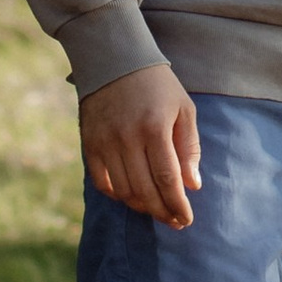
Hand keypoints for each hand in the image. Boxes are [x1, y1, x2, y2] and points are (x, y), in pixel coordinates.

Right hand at [79, 61, 200, 227]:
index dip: (177, 205)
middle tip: (174, 222)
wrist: (114, 59)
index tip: (186, 219)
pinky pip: (102, 182)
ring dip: (142, 207)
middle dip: (162, 212)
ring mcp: (105, 142)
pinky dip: (117, 195)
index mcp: (154, 128)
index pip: (167, 179)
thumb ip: (189, 148)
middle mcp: (127, 138)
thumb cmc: (157, 84)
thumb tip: (192, 186)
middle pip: (145, 190)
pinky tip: (132, 196)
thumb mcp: (183, 109)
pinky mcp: (89, 144)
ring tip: (157, 210)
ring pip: (123, 191)